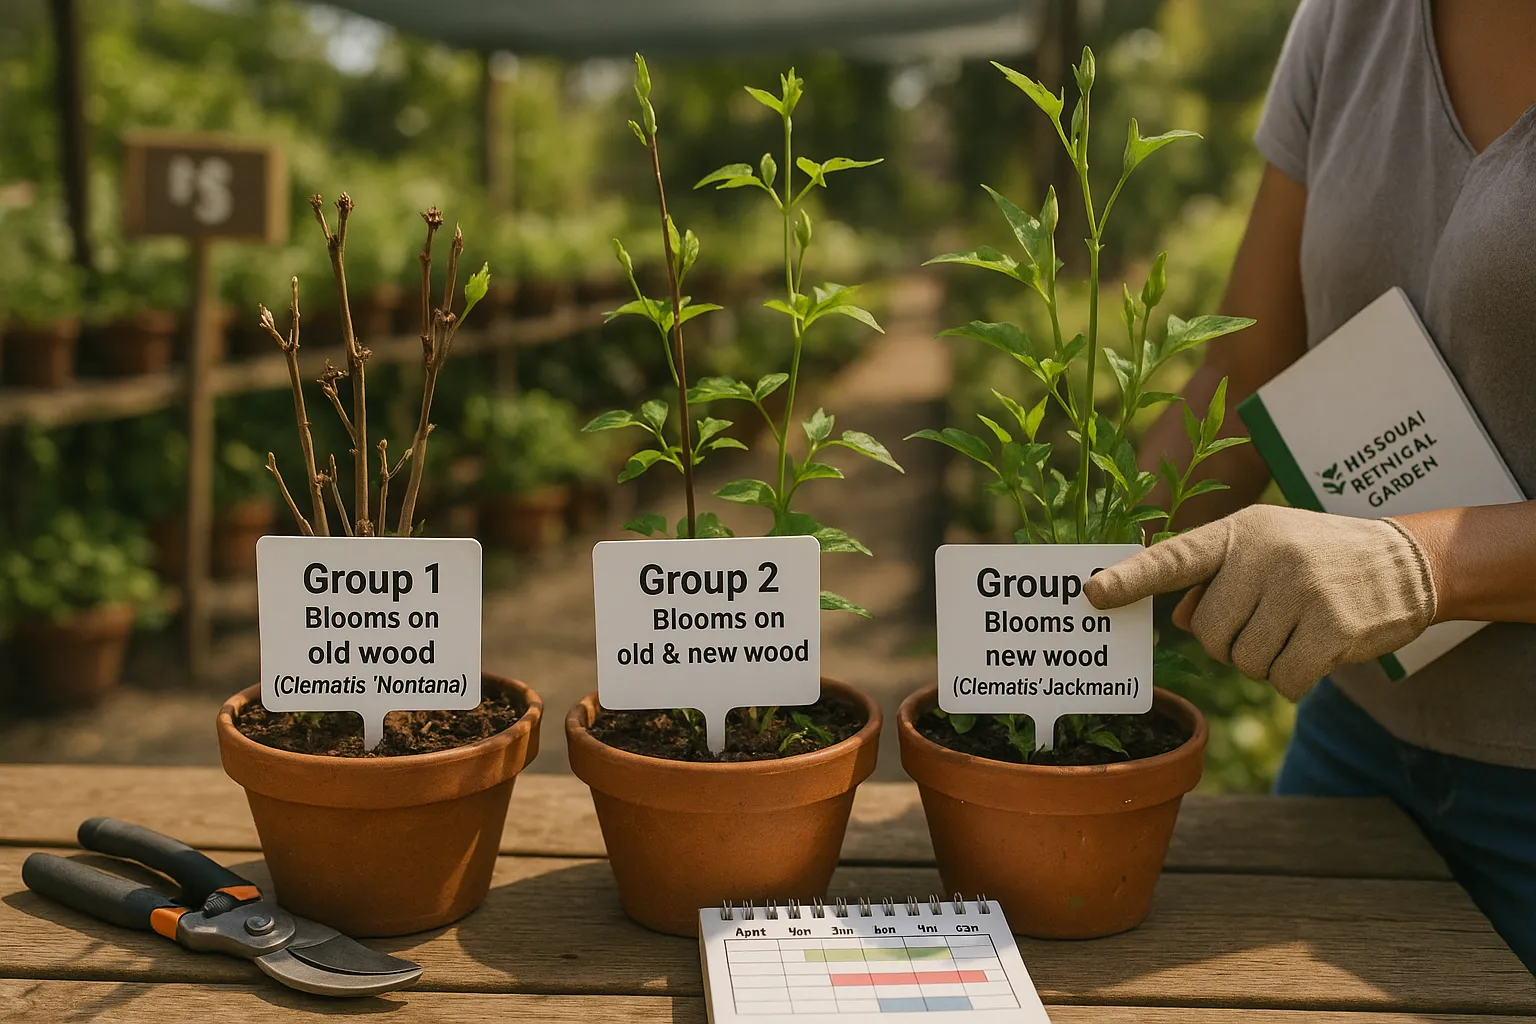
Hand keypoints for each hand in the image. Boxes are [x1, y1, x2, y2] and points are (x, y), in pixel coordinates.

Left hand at [1083, 505, 1436, 699]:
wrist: (1407, 562)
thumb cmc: (1316, 560)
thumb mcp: (1263, 552)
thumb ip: (1212, 582)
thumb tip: (1175, 617)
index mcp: (1238, 533)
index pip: (1173, 558)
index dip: (1129, 579)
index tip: (1090, 594)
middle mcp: (1265, 555)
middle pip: (1208, 633)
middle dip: (1231, 643)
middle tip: (1268, 622)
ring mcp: (1300, 588)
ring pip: (1245, 661)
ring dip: (1266, 662)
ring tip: (1298, 628)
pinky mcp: (1333, 626)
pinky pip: (1284, 681)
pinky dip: (1295, 680)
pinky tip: (1318, 651)